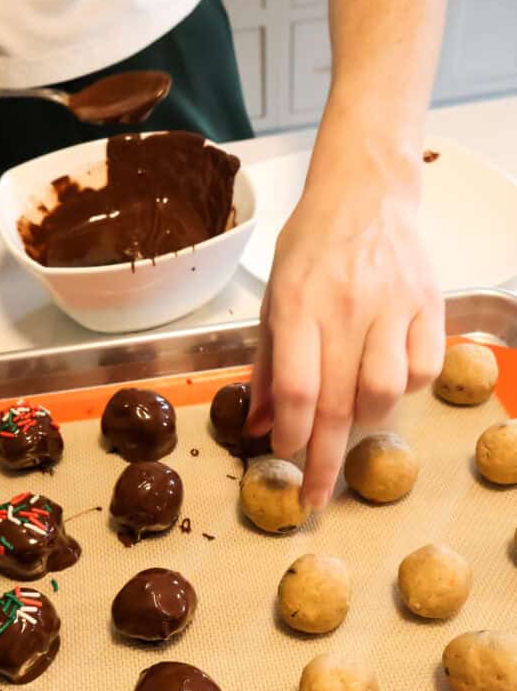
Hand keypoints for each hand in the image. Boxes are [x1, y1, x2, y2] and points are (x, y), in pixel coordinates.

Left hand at [248, 146, 443, 510]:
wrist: (366, 193)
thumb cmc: (311, 247)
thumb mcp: (274, 298)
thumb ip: (269, 364)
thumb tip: (260, 426)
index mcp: (299, 305)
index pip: (298, 389)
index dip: (291, 435)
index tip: (284, 457)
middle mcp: (346, 308)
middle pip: (336, 404)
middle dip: (323, 461)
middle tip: (315, 497)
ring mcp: (392, 306)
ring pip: (385, 393)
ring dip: (363, 420)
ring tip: (349, 414)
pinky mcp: (429, 305)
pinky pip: (424, 370)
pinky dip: (406, 389)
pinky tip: (386, 378)